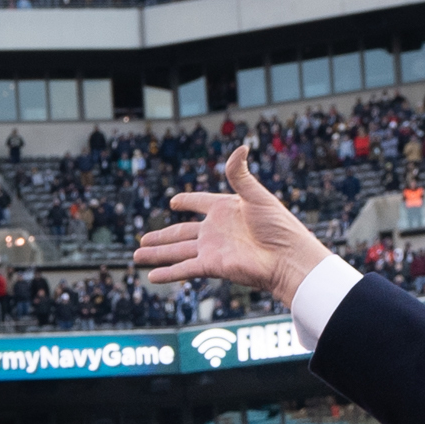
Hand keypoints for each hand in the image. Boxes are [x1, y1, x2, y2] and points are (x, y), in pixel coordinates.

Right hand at [133, 144, 335, 308]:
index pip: (200, 203)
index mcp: (225, 210)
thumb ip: (240, 174)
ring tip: (137, 255)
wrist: (287, 257)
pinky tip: (151, 276)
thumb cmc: (278, 225)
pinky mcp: (211, 266)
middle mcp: (215, 231)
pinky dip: (167, 273)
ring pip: (177, 251)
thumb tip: (241, 147)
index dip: (188, 202)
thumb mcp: (257, 196)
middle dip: (161, 236)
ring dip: (156, 254)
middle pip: (180, 233)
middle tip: (143, 238)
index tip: (174, 202)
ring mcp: (212, 250)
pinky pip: (184, 269)